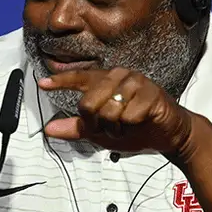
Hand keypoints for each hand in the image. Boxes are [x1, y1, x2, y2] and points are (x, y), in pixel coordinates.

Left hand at [38, 68, 194, 155]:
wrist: (169, 134)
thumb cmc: (136, 129)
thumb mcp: (101, 132)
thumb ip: (77, 129)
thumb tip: (49, 129)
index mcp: (106, 81)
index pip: (80, 78)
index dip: (61, 81)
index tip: (43, 84)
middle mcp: (119, 76)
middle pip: (88, 102)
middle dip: (96, 123)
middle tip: (110, 128)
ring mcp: (136, 82)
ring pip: (109, 110)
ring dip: (116, 128)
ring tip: (127, 126)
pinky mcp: (152, 93)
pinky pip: (129, 116)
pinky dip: (132, 127)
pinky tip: (141, 122)